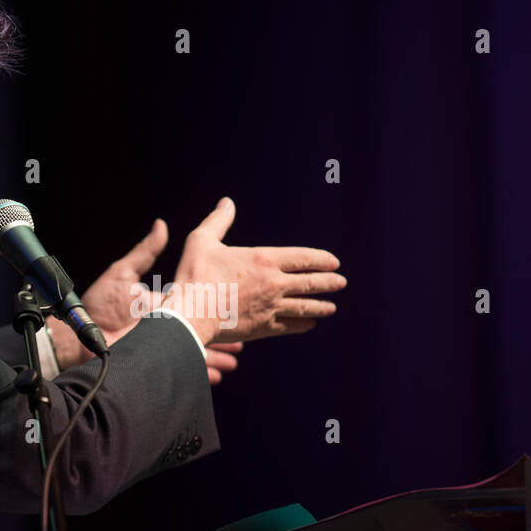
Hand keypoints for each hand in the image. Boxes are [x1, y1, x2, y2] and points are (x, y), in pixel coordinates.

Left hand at [48, 218, 246, 383]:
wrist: (75, 336)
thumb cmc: (96, 304)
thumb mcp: (123, 274)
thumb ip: (145, 252)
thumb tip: (162, 225)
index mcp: (162, 306)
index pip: (194, 306)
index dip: (213, 308)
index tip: (232, 309)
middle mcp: (164, 326)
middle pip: (199, 332)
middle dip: (222, 339)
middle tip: (242, 343)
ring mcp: (159, 346)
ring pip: (193, 351)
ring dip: (214, 357)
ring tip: (232, 363)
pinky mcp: (153, 362)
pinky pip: (179, 367)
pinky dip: (198, 370)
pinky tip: (213, 376)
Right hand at [165, 197, 344, 344]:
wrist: (190, 314)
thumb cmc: (194, 275)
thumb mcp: (202, 240)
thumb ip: (218, 221)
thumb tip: (227, 202)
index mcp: (264, 260)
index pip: (303, 258)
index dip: (321, 260)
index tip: (334, 262)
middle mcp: (274, 284)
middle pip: (311, 283)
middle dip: (329, 282)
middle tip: (341, 283)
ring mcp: (271, 307)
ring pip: (305, 306)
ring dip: (321, 306)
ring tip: (332, 307)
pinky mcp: (264, 328)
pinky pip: (290, 325)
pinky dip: (303, 324)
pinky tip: (310, 324)